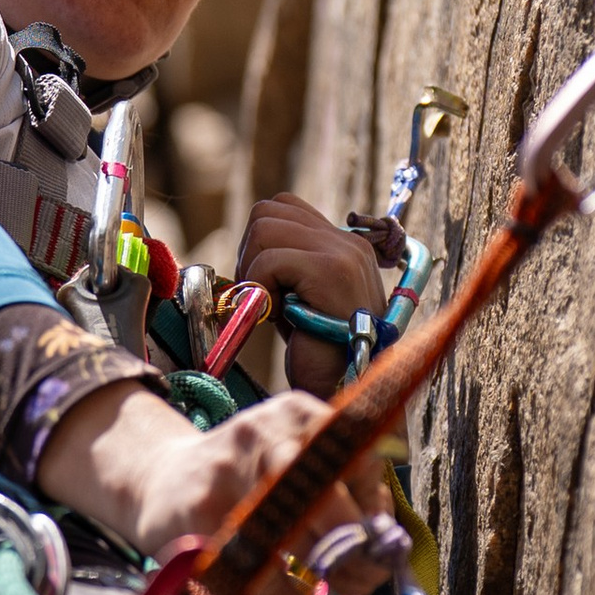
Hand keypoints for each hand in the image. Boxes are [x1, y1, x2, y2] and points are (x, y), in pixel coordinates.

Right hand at [37, 380, 384, 572]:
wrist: (159, 478)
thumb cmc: (245, 477)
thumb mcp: (293, 457)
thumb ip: (341, 484)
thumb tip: (384, 540)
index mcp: (298, 414)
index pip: (358, 456)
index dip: (374, 506)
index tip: (379, 543)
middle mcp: (265, 433)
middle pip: (325, 495)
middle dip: (352, 547)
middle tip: (360, 579)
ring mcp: (227, 471)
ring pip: (293, 531)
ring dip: (323, 572)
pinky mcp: (199, 514)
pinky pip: (254, 565)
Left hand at [235, 194, 387, 394]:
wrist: (346, 388)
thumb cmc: (318, 352)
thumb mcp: (300, 297)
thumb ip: (285, 265)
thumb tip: (247, 247)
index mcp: (344, 244)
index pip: (284, 206)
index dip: (258, 241)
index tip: (263, 282)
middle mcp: (347, 242)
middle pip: (268, 211)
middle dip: (250, 252)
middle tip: (261, 294)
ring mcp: (343, 252)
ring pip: (264, 227)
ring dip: (253, 269)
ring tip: (272, 304)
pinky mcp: (331, 270)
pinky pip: (269, 260)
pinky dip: (260, 288)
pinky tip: (276, 314)